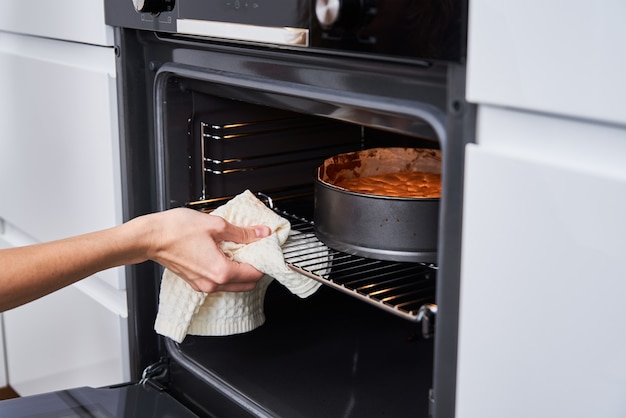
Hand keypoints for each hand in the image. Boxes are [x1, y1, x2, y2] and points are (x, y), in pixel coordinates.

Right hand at [144, 208, 270, 292]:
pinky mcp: (195, 282)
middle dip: (255, 269)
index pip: (255, 274)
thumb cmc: (175, 230)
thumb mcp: (216, 225)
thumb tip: (261, 233)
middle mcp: (213, 284)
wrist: (150, 237)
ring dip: (241, 271)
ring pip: (234, 285)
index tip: (265, 248)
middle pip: (247, 284)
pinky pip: (219, 282)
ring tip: (240, 250)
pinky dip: (227, 272)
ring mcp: (203, 286)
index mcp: (221, 271)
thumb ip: (242, 232)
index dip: (264, 260)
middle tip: (256, 250)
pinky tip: (225, 254)